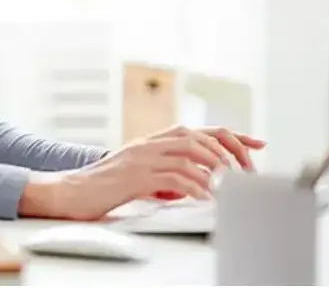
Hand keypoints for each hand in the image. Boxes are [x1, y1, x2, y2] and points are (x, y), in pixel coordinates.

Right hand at [20, 127, 260, 220]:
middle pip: (199, 136)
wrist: (70, 192)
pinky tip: (206, 197)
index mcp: (154, 141)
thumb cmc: (105, 187)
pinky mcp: (135, 174)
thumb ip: (168, 174)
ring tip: (230, 185)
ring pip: (189, 152)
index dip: (232, 136)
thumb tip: (197, 184)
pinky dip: (195, 186)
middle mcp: (150, 143)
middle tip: (246, 174)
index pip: (201, 130)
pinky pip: (173, 176)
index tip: (257, 144)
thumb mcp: (142, 175)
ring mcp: (142, 156)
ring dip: (215, 168)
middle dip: (229, 153)